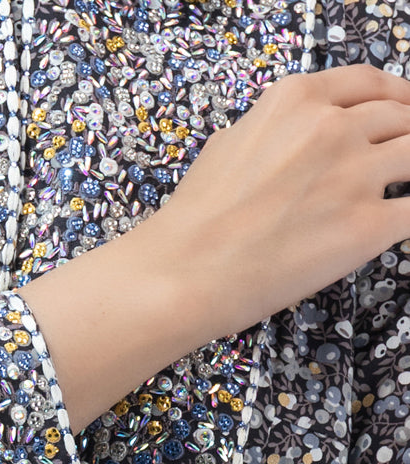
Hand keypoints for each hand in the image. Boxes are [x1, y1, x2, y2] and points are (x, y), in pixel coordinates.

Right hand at [23, 64, 409, 430]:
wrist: (183, 272)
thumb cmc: (194, 222)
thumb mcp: (226, 147)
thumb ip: (270, 133)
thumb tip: (285, 142)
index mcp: (296, 101)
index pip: (367, 83)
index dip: (393, 96)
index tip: (400, 108)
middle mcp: (332, 128)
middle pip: (400, 118)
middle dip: (405, 135)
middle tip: (400, 157)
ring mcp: (355, 175)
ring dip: (408, 174)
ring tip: (395, 193)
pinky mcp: (367, 226)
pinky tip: (398, 224)